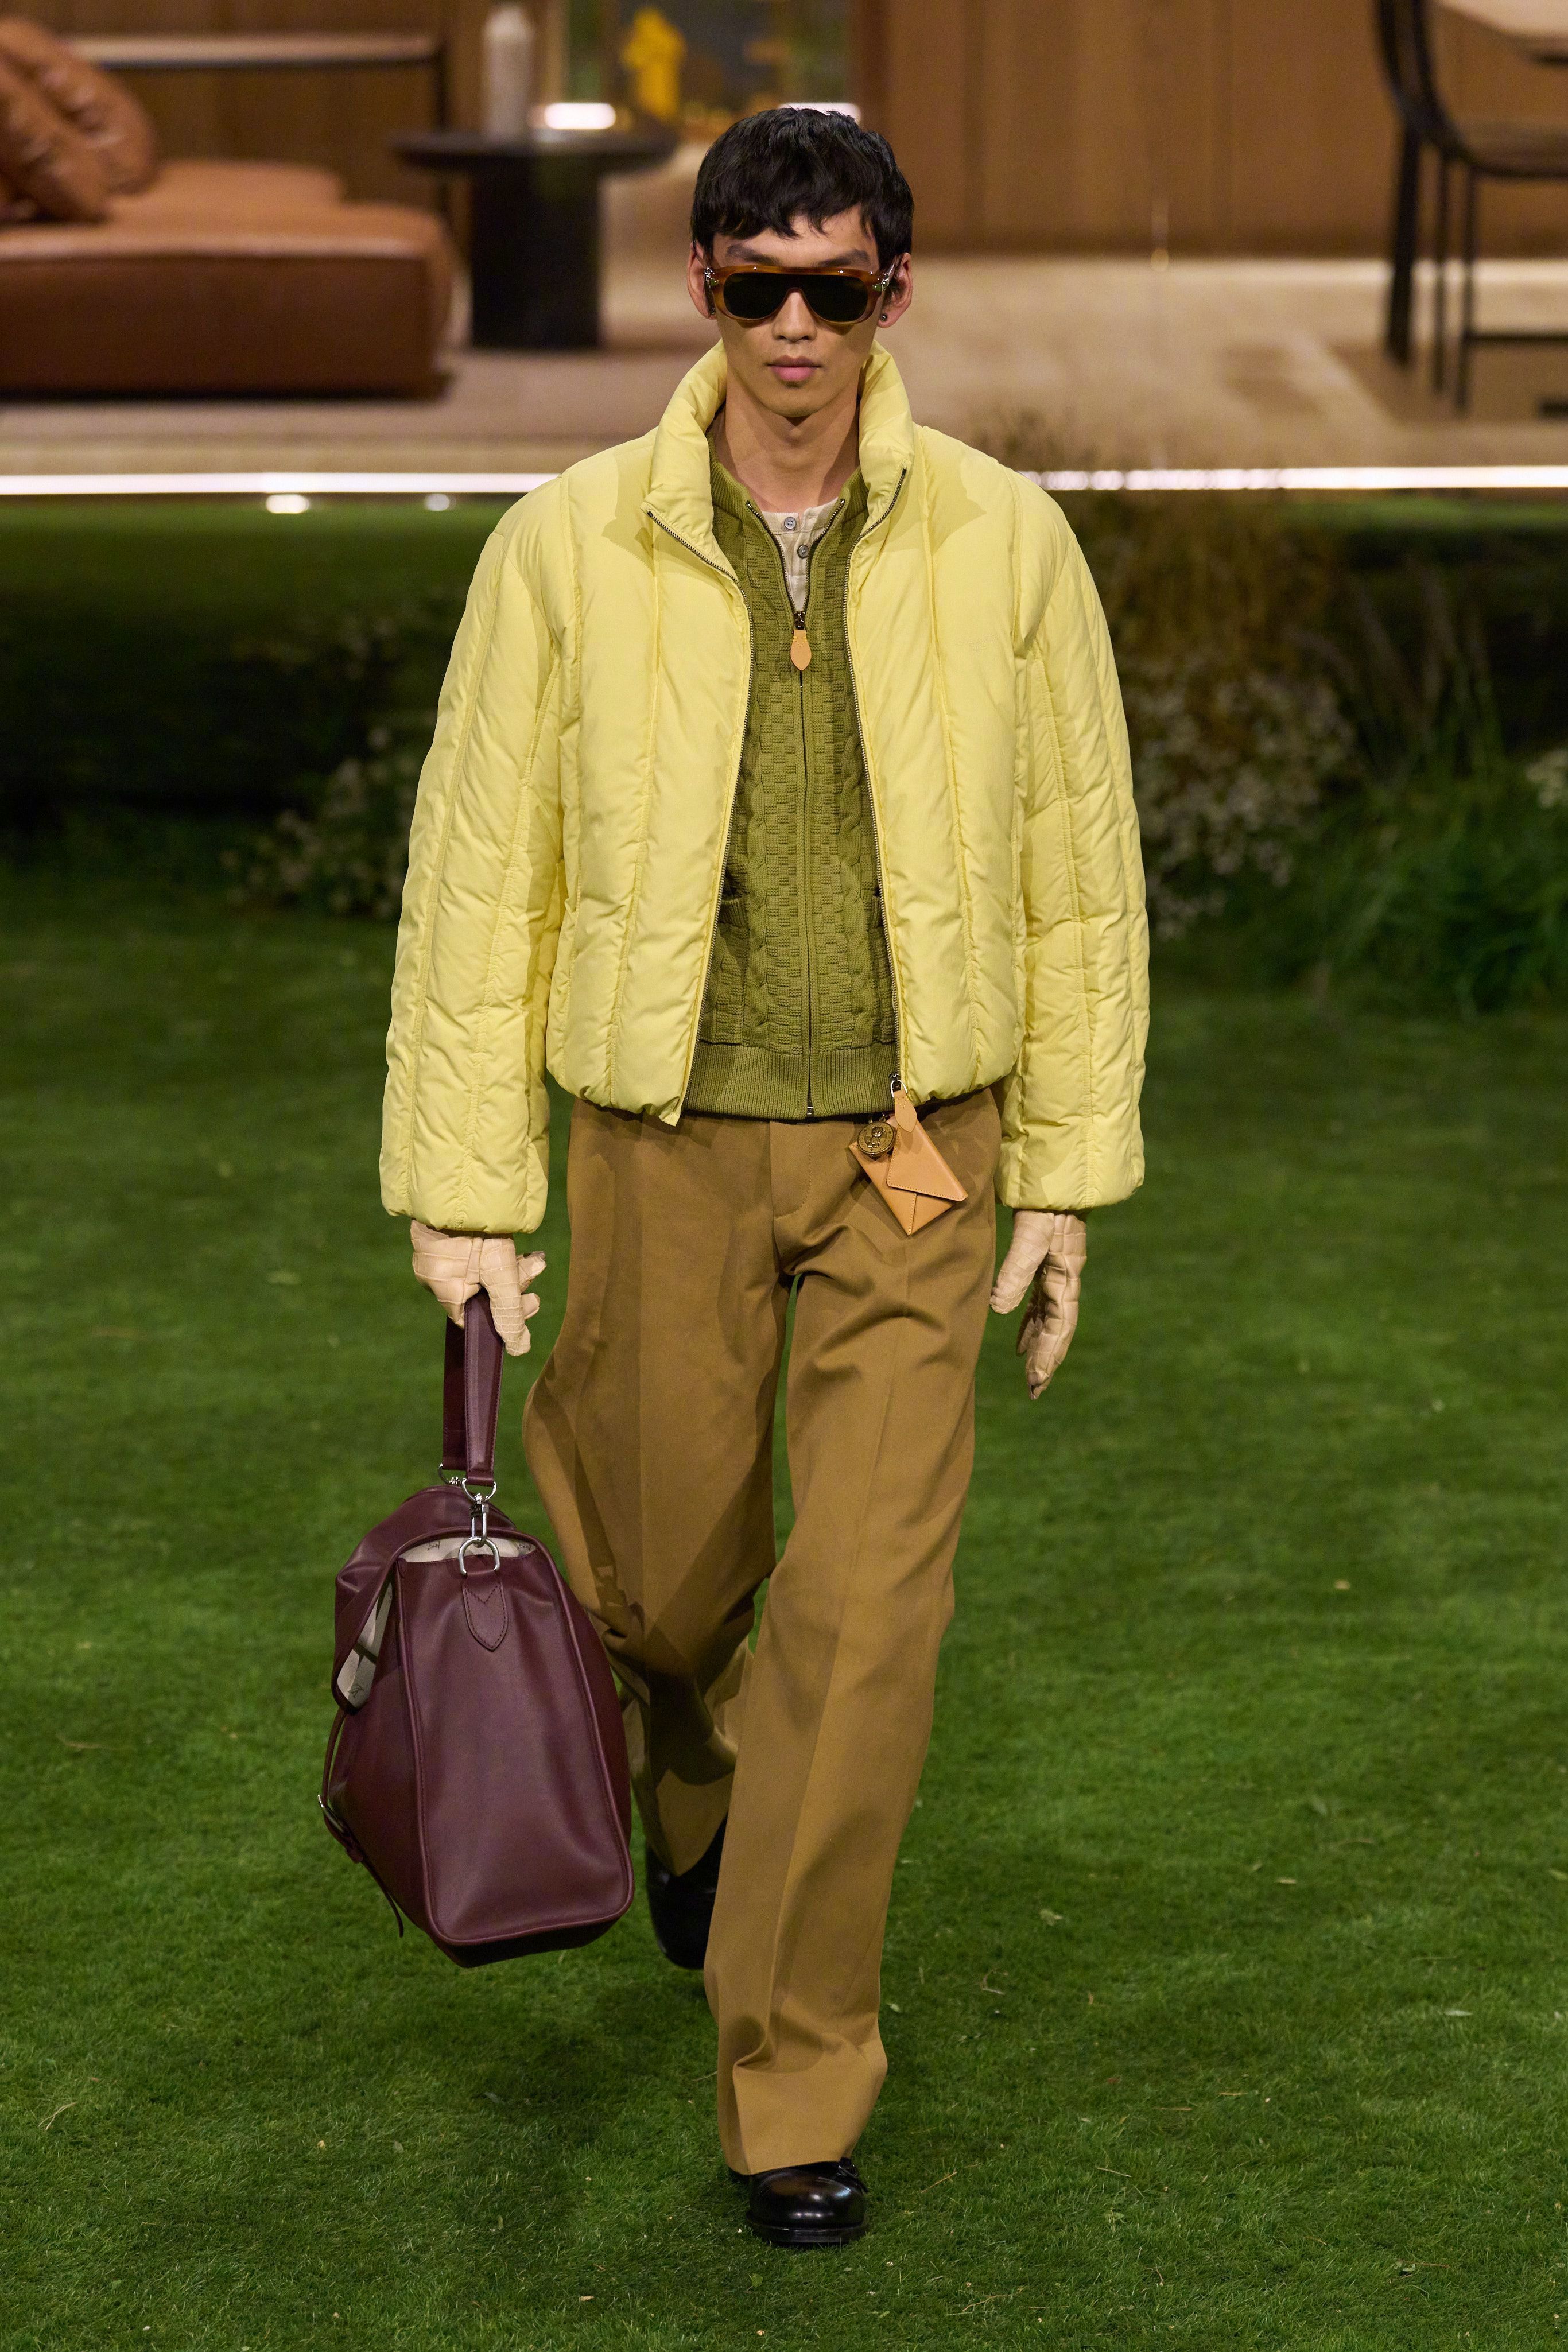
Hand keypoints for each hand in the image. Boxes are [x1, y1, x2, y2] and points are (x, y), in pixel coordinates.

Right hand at [410, 1220, 545, 1357]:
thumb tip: (519, 1349)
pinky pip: (472, 1252)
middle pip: (481, 1291)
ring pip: (479, 1270)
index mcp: (444, 1289)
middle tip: (537, 1272)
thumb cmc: (478, 1232)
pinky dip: (495, 1252)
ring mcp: (436, 1252)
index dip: (505, 1314)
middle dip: (514, 1284)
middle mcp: (434, 1274)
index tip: (531, 1302)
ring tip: (536, 1258)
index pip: (475, 1317)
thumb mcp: (500, 1273)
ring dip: (510, 1266)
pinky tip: (519, 1245)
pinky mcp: (443, 1232)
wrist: (456, 1180)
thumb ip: (510, 1310)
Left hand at [989, 1209, 1086, 1398]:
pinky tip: (1021, 1337)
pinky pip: (1042, 1300)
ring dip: (1039, 1343)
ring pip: (1050, 1316)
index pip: (1058, 1325)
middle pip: (1057, 1327)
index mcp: (1066, 1275)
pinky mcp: (1048, 1260)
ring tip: (1029, 1371)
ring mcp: (1058, 1269)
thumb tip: (999, 1311)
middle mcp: (1065, 1276)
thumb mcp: (1030, 1235)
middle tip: (1035, 1389)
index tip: (1036, 1382)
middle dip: (1047, 1359)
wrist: (1060, 1170)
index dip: (1048, 1355)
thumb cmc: (1045, 1201)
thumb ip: (1015, 1270)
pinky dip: (1032, 1322)